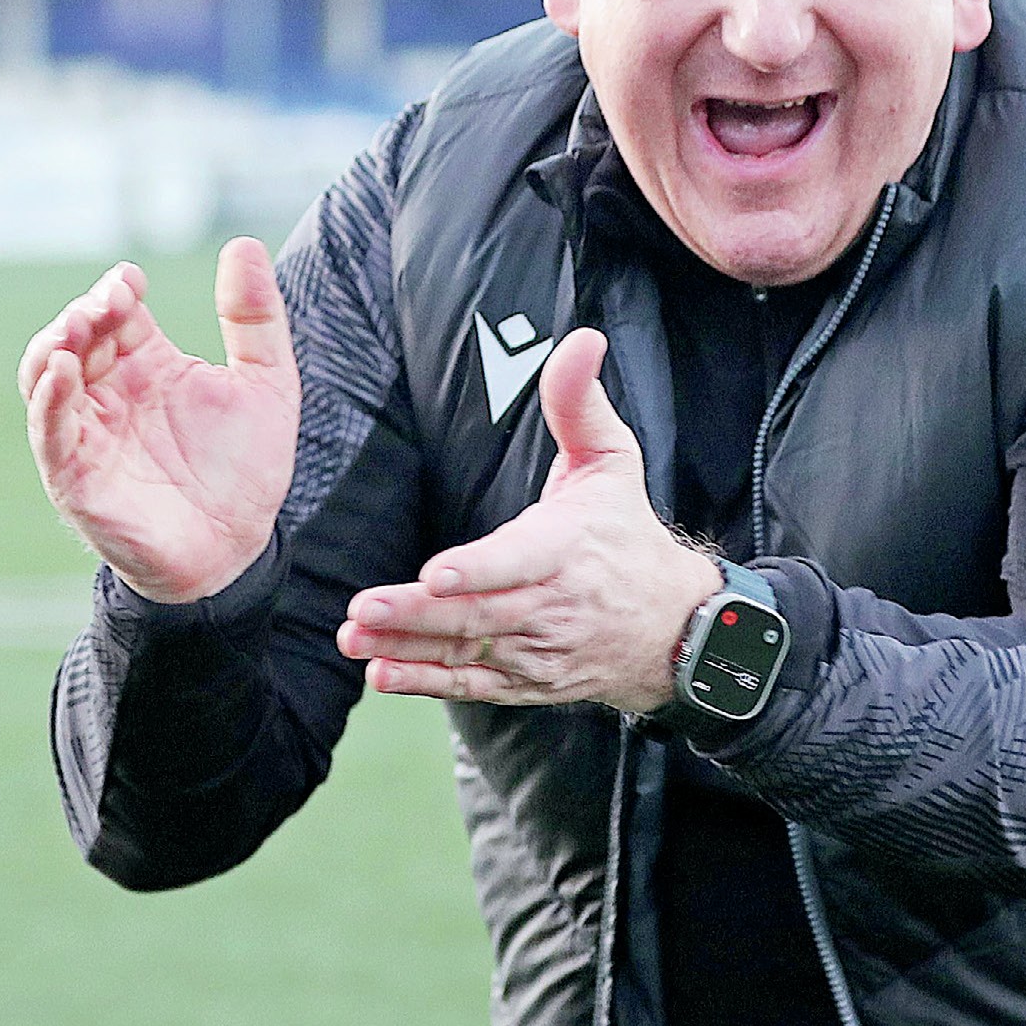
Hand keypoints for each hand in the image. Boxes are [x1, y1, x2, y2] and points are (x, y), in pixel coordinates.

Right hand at [19, 238, 299, 603]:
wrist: (237, 552)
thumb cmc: (245, 471)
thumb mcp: (268, 384)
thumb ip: (255, 318)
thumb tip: (244, 244)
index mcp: (149, 365)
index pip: (116, 312)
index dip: (115, 290)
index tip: (131, 281)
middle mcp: (110, 393)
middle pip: (74, 336)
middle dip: (84, 312)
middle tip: (109, 302)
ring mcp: (87, 432)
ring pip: (44, 377)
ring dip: (54, 345)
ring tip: (79, 328)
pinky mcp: (74, 475)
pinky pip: (48, 432)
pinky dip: (47, 400)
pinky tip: (62, 372)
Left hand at [337, 327, 717, 714]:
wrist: (670, 627)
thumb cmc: (626, 535)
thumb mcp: (612, 463)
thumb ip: (580, 404)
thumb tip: (581, 339)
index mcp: (569, 548)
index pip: (521, 560)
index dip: (480, 569)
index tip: (437, 573)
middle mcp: (553, 605)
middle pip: (480, 615)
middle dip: (418, 613)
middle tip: (363, 607)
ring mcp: (538, 649)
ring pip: (468, 652)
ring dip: (410, 648)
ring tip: (356, 637)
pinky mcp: (525, 681)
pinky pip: (472, 686)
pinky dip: (428, 683)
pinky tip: (383, 674)